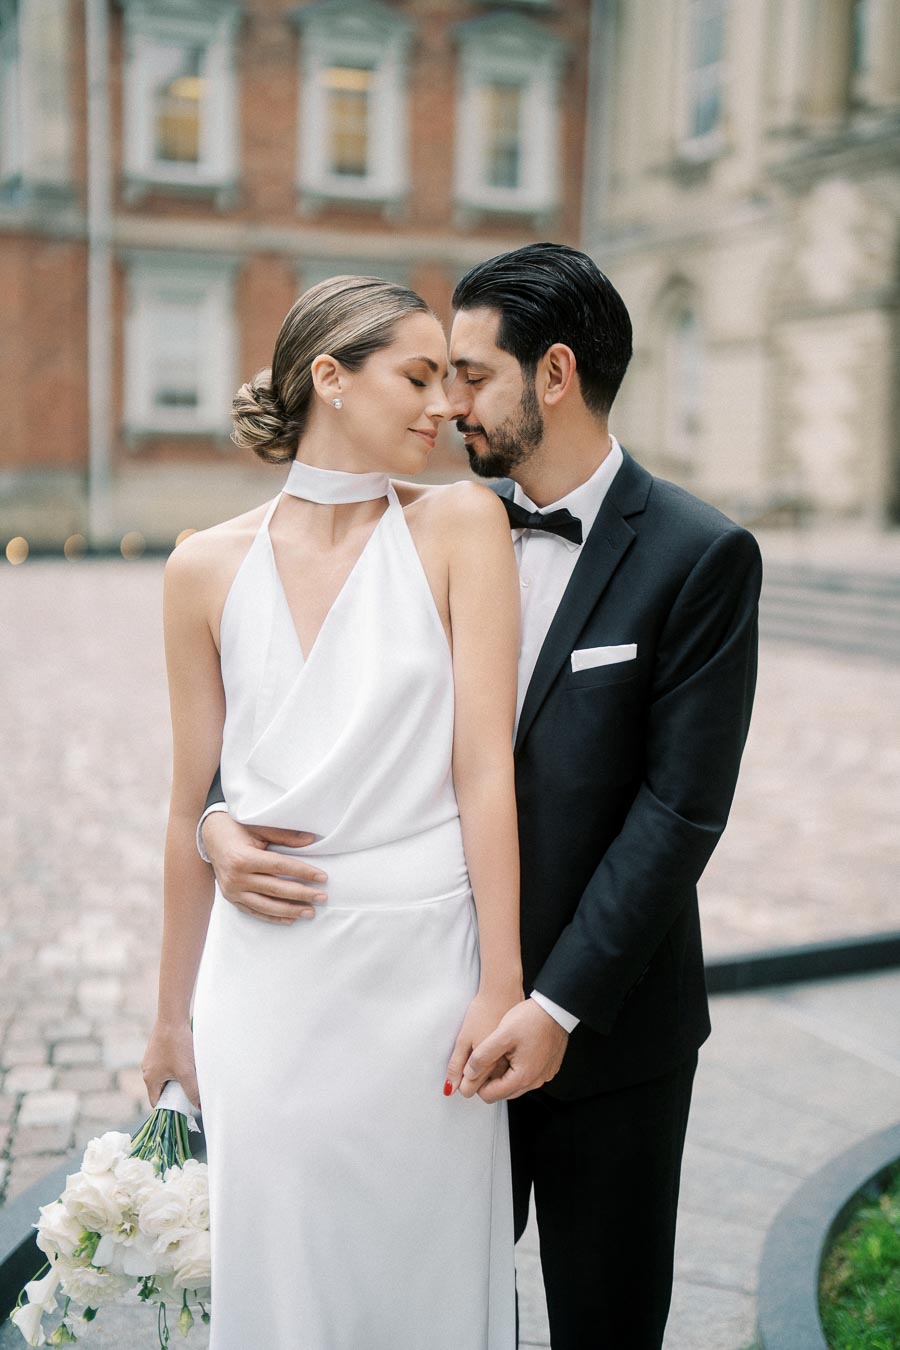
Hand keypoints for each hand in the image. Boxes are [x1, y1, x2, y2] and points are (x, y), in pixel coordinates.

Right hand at [142, 1019, 200, 1111]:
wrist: (173, 1017)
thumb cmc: (177, 1045)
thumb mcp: (186, 1072)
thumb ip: (192, 1091)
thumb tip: (198, 1108)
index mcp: (149, 1079)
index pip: (157, 1102)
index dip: (170, 1107)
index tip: (183, 1107)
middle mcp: (147, 1069)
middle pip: (162, 1089)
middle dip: (175, 1091)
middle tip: (190, 1089)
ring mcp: (151, 1058)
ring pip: (166, 1075)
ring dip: (177, 1077)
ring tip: (190, 1073)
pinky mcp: (158, 1048)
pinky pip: (167, 1064)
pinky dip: (177, 1066)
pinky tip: (188, 1060)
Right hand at [202, 812, 328, 924]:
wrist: (210, 837)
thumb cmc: (238, 829)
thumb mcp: (260, 828)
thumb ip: (285, 836)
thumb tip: (311, 840)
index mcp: (243, 858)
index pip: (280, 867)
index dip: (303, 872)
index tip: (323, 878)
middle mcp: (236, 877)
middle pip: (276, 889)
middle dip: (302, 894)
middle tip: (323, 898)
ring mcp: (232, 891)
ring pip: (266, 906)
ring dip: (290, 910)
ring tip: (310, 912)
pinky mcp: (231, 899)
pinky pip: (255, 912)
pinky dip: (273, 917)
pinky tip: (290, 919)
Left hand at [457, 999, 568, 1102]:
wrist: (555, 1008)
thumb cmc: (531, 1019)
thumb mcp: (501, 1035)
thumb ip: (483, 1056)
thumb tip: (469, 1074)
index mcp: (522, 1078)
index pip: (490, 1096)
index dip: (477, 1084)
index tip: (474, 1068)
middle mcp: (535, 1082)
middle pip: (503, 1092)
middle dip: (490, 1080)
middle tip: (485, 1059)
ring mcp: (543, 1075)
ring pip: (515, 1084)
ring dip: (504, 1073)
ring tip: (500, 1051)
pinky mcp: (547, 1068)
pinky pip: (528, 1074)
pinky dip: (517, 1067)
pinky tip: (514, 1050)